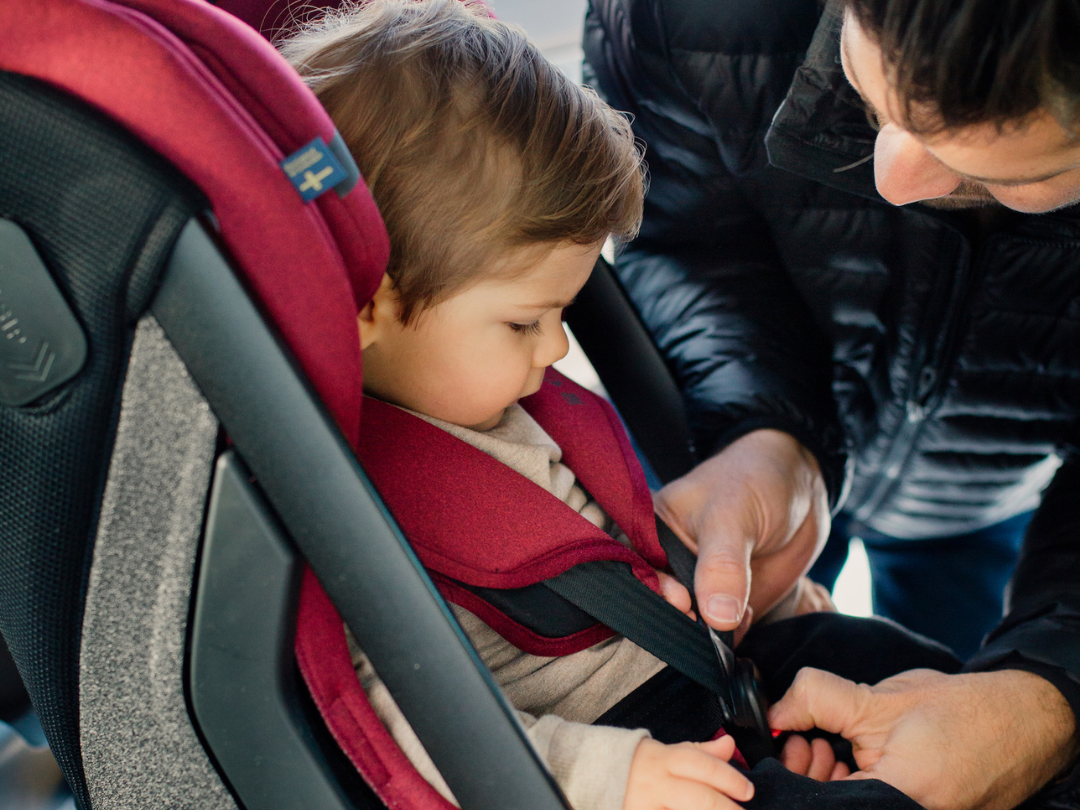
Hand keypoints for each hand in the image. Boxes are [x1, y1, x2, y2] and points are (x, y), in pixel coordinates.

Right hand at [624, 735, 753, 809]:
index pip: (702, 765)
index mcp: (665, 761)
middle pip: (699, 798)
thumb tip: (730, 744)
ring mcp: (647, 808)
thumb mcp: (667, 752)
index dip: (729, 777)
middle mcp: (657, 786)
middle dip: (726, 809)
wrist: (597, 776)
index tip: (748, 790)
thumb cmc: (639, 767)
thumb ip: (701, 752)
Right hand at [654, 429, 828, 629]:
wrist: (803, 482)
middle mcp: (669, 560)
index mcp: (651, 530)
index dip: (652, 589)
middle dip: (678, 619)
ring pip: (690, 623)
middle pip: (658, 603)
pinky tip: (746, 618)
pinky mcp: (727, 602)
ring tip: (729, 621)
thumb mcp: (733, 514)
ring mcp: (699, 584)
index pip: (636, 568)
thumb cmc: (755, 478)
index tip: (680, 601)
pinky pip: (721, 632)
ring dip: (706, 634)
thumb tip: (717, 617)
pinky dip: (731, 637)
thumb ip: (722, 564)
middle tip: (702, 620)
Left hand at [768, 667, 1079, 809]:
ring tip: (830, 746)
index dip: (792, 775)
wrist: (1022, 725)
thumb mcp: (877, 701)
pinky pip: (869, 804)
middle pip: (829, 806)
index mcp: (896, 799)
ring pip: (847, 806)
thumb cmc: (960, 713)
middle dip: (806, 777)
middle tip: (808, 741)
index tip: (787, 745)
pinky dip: (852, 787)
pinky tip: (850, 761)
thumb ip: (819, 702)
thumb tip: (774, 716)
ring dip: (827, 782)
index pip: (817, 802)